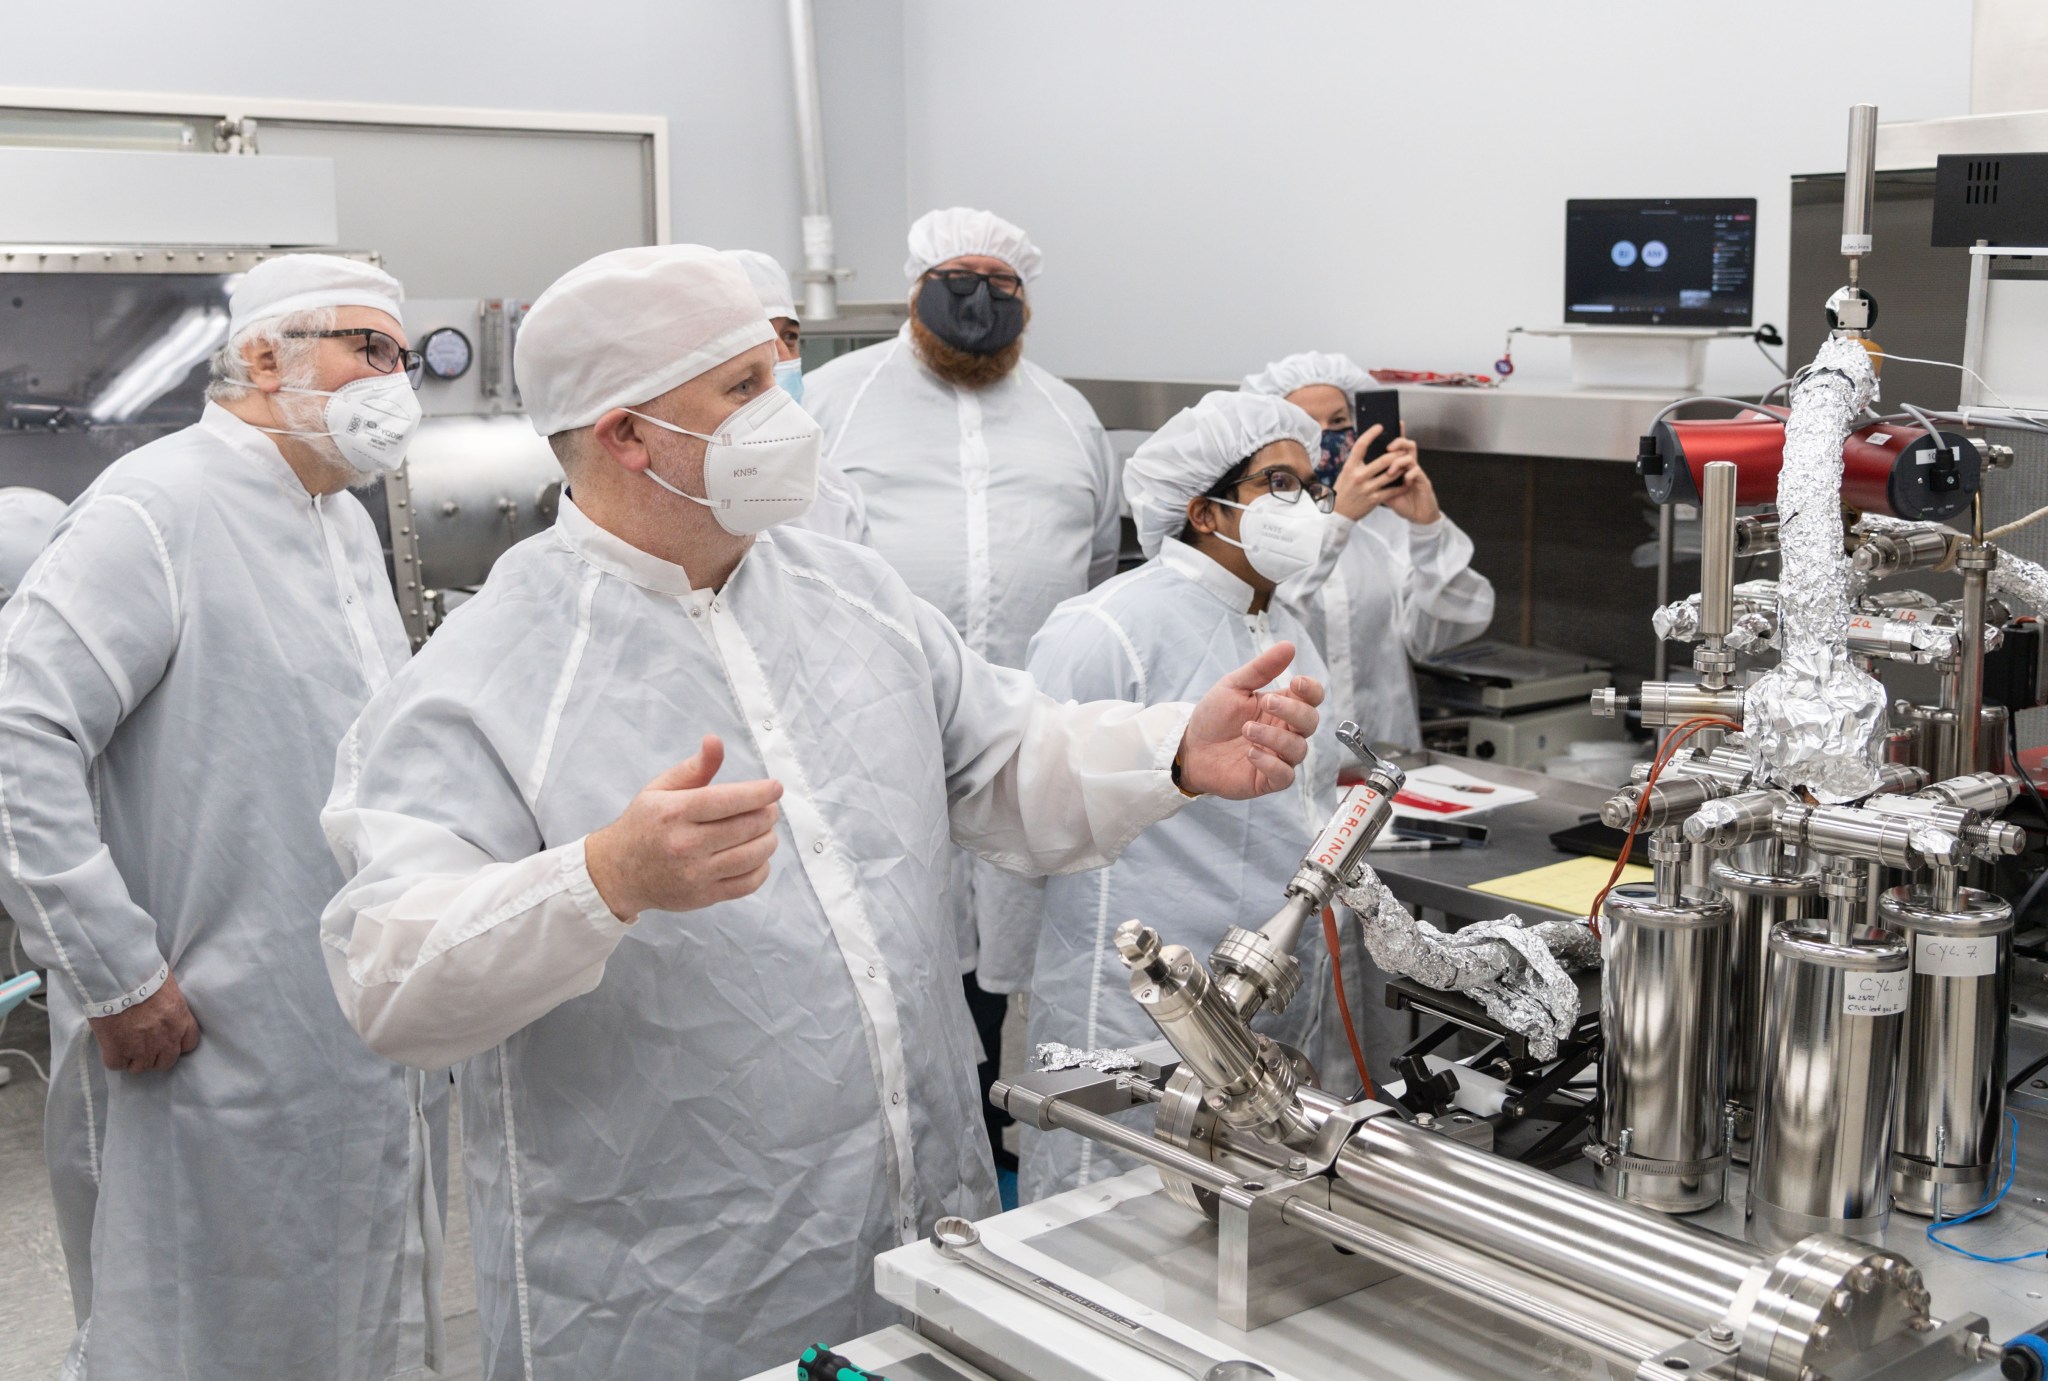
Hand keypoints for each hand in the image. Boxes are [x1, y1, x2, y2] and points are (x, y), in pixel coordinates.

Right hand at [89, 971, 199, 1073]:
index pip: (189, 1044)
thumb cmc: (144, 975)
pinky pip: (117, 1065)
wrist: (118, 979)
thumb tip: (164, 1008)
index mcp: (181, 1021)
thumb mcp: (168, 987)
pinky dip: (113, 1058)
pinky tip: (111, 1045)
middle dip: (155, 1056)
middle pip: (165, 1062)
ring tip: (125, 1044)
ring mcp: (142, 1048)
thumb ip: (170, 1006)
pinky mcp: (118, 1051)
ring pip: (141, 1067)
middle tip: (143, 1044)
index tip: (167, 1040)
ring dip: (133, 1059)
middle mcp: (166, 1039)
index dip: (176, 1044)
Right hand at [584, 735, 783, 919]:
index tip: (776, 788)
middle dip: (767, 814)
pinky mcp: (703, 896)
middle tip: (769, 808)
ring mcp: (695, 873)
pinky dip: (762, 868)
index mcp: (674, 812)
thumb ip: (694, 767)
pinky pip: (747, 884)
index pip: (728, 800)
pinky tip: (757, 856)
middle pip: (746, 827)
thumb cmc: (645, 824)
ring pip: (752, 856)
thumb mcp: (660, 789)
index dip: (759, 793)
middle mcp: (685, 844)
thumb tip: (715, 740)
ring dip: (769, 840)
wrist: (619, 872)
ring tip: (765, 830)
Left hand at [1178, 642, 1324, 798]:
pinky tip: (1251, 753)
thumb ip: (1262, 669)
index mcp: (1282, 707)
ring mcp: (1279, 756)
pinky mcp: (1267, 779)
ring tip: (1246, 729)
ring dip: (1275, 737)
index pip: (1313, 698)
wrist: (1190, 746)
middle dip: (1293, 711)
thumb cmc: (1214, 717)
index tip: (1295, 682)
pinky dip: (1270, 763)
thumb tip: (1289, 646)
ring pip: (1298, 749)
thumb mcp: (1234, 686)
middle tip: (1267, 703)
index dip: (1311, 690)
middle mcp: (1286, 731)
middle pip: (1311, 722)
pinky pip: (1285, 775)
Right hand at [1333, 427, 1439, 524]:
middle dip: (1396, 454)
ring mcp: (1367, 488)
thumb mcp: (1345, 474)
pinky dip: (1402, 485)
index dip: (1371, 434)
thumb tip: (1369, 448)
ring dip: (1401, 468)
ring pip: (1391, 474)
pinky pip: (1392, 490)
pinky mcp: (1374, 499)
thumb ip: (1357, 463)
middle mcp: (1358, 476)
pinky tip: (1406, 481)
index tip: (1380, 427)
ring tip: (1406, 463)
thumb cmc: (1343, 491)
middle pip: (1383, 460)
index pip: (1361, 446)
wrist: (1338, 514)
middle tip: (1401, 450)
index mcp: (1350, 467)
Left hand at [1377, 431, 1440, 523]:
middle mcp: (1410, 466)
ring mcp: (1417, 473)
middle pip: (1407, 446)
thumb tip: (1358, 472)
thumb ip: (1376, 480)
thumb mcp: (1384, 491)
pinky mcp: (1424, 482)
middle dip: (1397, 443)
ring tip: (1391, 472)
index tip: (1385, 426)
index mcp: (1400, 466)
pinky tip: (1405, 480)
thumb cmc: (1402, 502)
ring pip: (1410, 457)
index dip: (1394, 435)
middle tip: (1388, 448)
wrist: (1418, 516)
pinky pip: (1417, 472)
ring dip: (1399, 462)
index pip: (1397, 447)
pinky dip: (1409, 475)